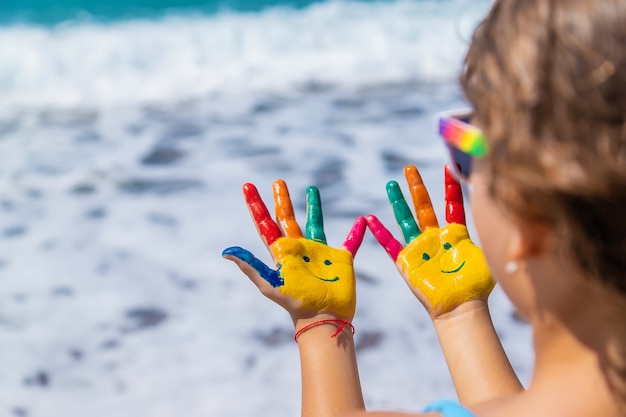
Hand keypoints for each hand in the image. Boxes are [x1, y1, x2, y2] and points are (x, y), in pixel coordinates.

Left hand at [222, 180, 366, 321]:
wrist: (323, 317)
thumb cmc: (296, 302)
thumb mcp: (270, 283)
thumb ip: (250, 266)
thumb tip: (226, 251)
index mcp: (282, 252)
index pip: (266, 224)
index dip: (256, 206)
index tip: (248, 187)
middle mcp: (300, 248)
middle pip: (288, 218)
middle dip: (282, 200)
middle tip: (278, 181)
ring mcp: (320, 252)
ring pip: (316, 223)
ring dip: (314, 207)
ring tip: (311, 189)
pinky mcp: (341, 259)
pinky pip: (350, 241)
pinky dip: (357, 232)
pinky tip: (362, 220)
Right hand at [366, 165, 493, 316]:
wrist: (461, 308)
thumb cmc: (477, 286)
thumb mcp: (490, 257)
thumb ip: (498, 237)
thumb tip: (515, 219)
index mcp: (455, 235)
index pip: (452, 204)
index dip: (450, 186)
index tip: (449, 166)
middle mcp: (435, 238)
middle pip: (424, 206)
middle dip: (416, 186)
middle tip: (410, 167)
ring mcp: (419, 248)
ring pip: (406, 219)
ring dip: (398, 201)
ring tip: (391, 184)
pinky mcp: (406, 261)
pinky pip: (390, 244)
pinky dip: (380, 233)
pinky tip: (369, 219)